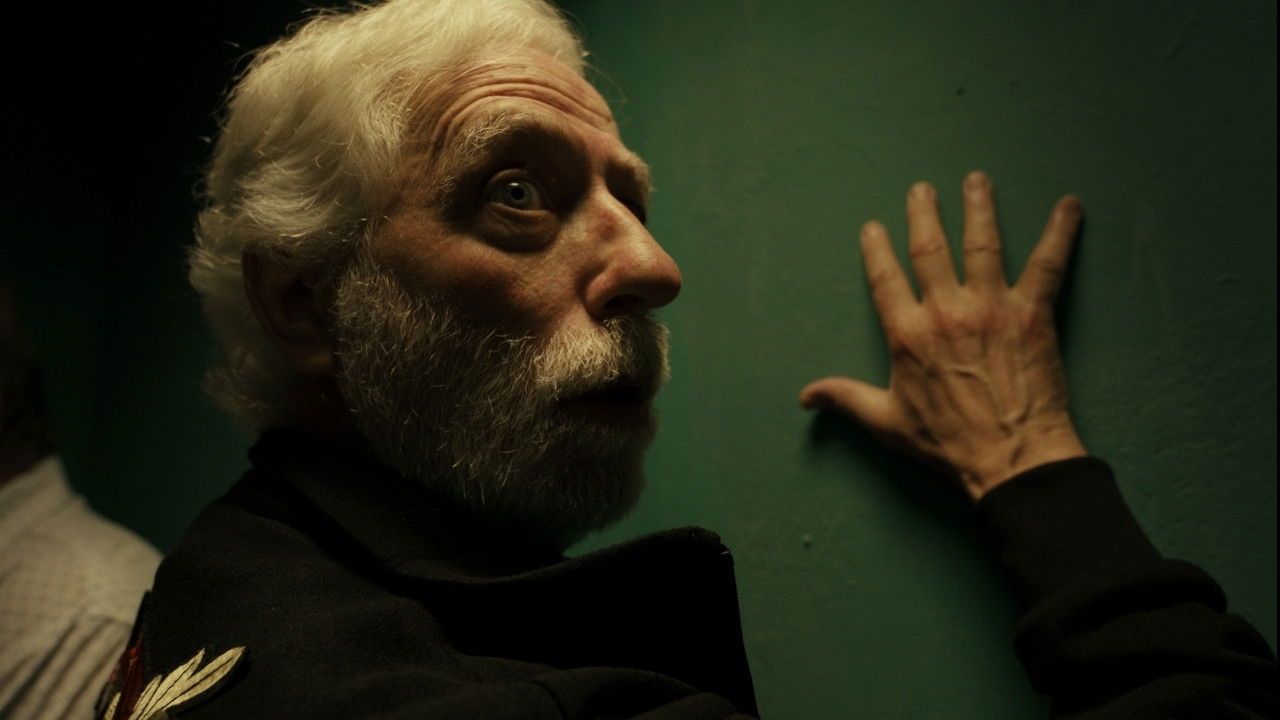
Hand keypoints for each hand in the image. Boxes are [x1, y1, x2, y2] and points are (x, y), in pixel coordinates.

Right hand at [799, 171, 1085, 500]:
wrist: (1008, 458)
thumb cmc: (947, 444)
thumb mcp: (886, 422)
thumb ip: (845, 399)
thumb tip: (806, 396)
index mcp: (907, 334)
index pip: (886, 279)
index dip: (877, 250)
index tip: (873, 228)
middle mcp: (945, 312)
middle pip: (931, 248)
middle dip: (924, 214)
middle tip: (922, 189)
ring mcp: (990, 308)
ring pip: (983, 243)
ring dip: (979, 207)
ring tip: (977, 181)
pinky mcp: (1032, 313)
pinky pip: (1048, 264)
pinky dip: (1061, 233)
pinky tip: (1070, 207)